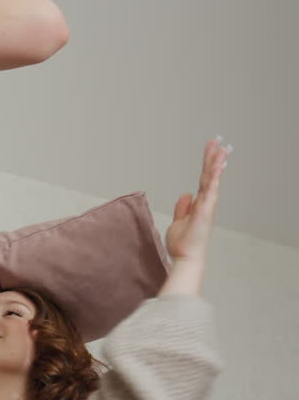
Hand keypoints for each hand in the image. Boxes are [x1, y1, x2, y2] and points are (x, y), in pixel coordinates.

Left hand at [165, 137, 230, 265]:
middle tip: (217, 141)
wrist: (185, 258)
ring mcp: (207, 206)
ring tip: (220, 147)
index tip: (211, 150)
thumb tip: (186, 193)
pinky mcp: (205, 210)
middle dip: (214, 158)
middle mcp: (206, 203)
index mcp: (200, 204)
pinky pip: (210, 190)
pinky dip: (214, 177)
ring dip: (215, 163)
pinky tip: (217, 165)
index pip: (204, 180)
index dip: (207, 165)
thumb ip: (182, 207)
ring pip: (212, 180)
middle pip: (210, 176)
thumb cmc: (183, 244)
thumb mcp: (178, 221)